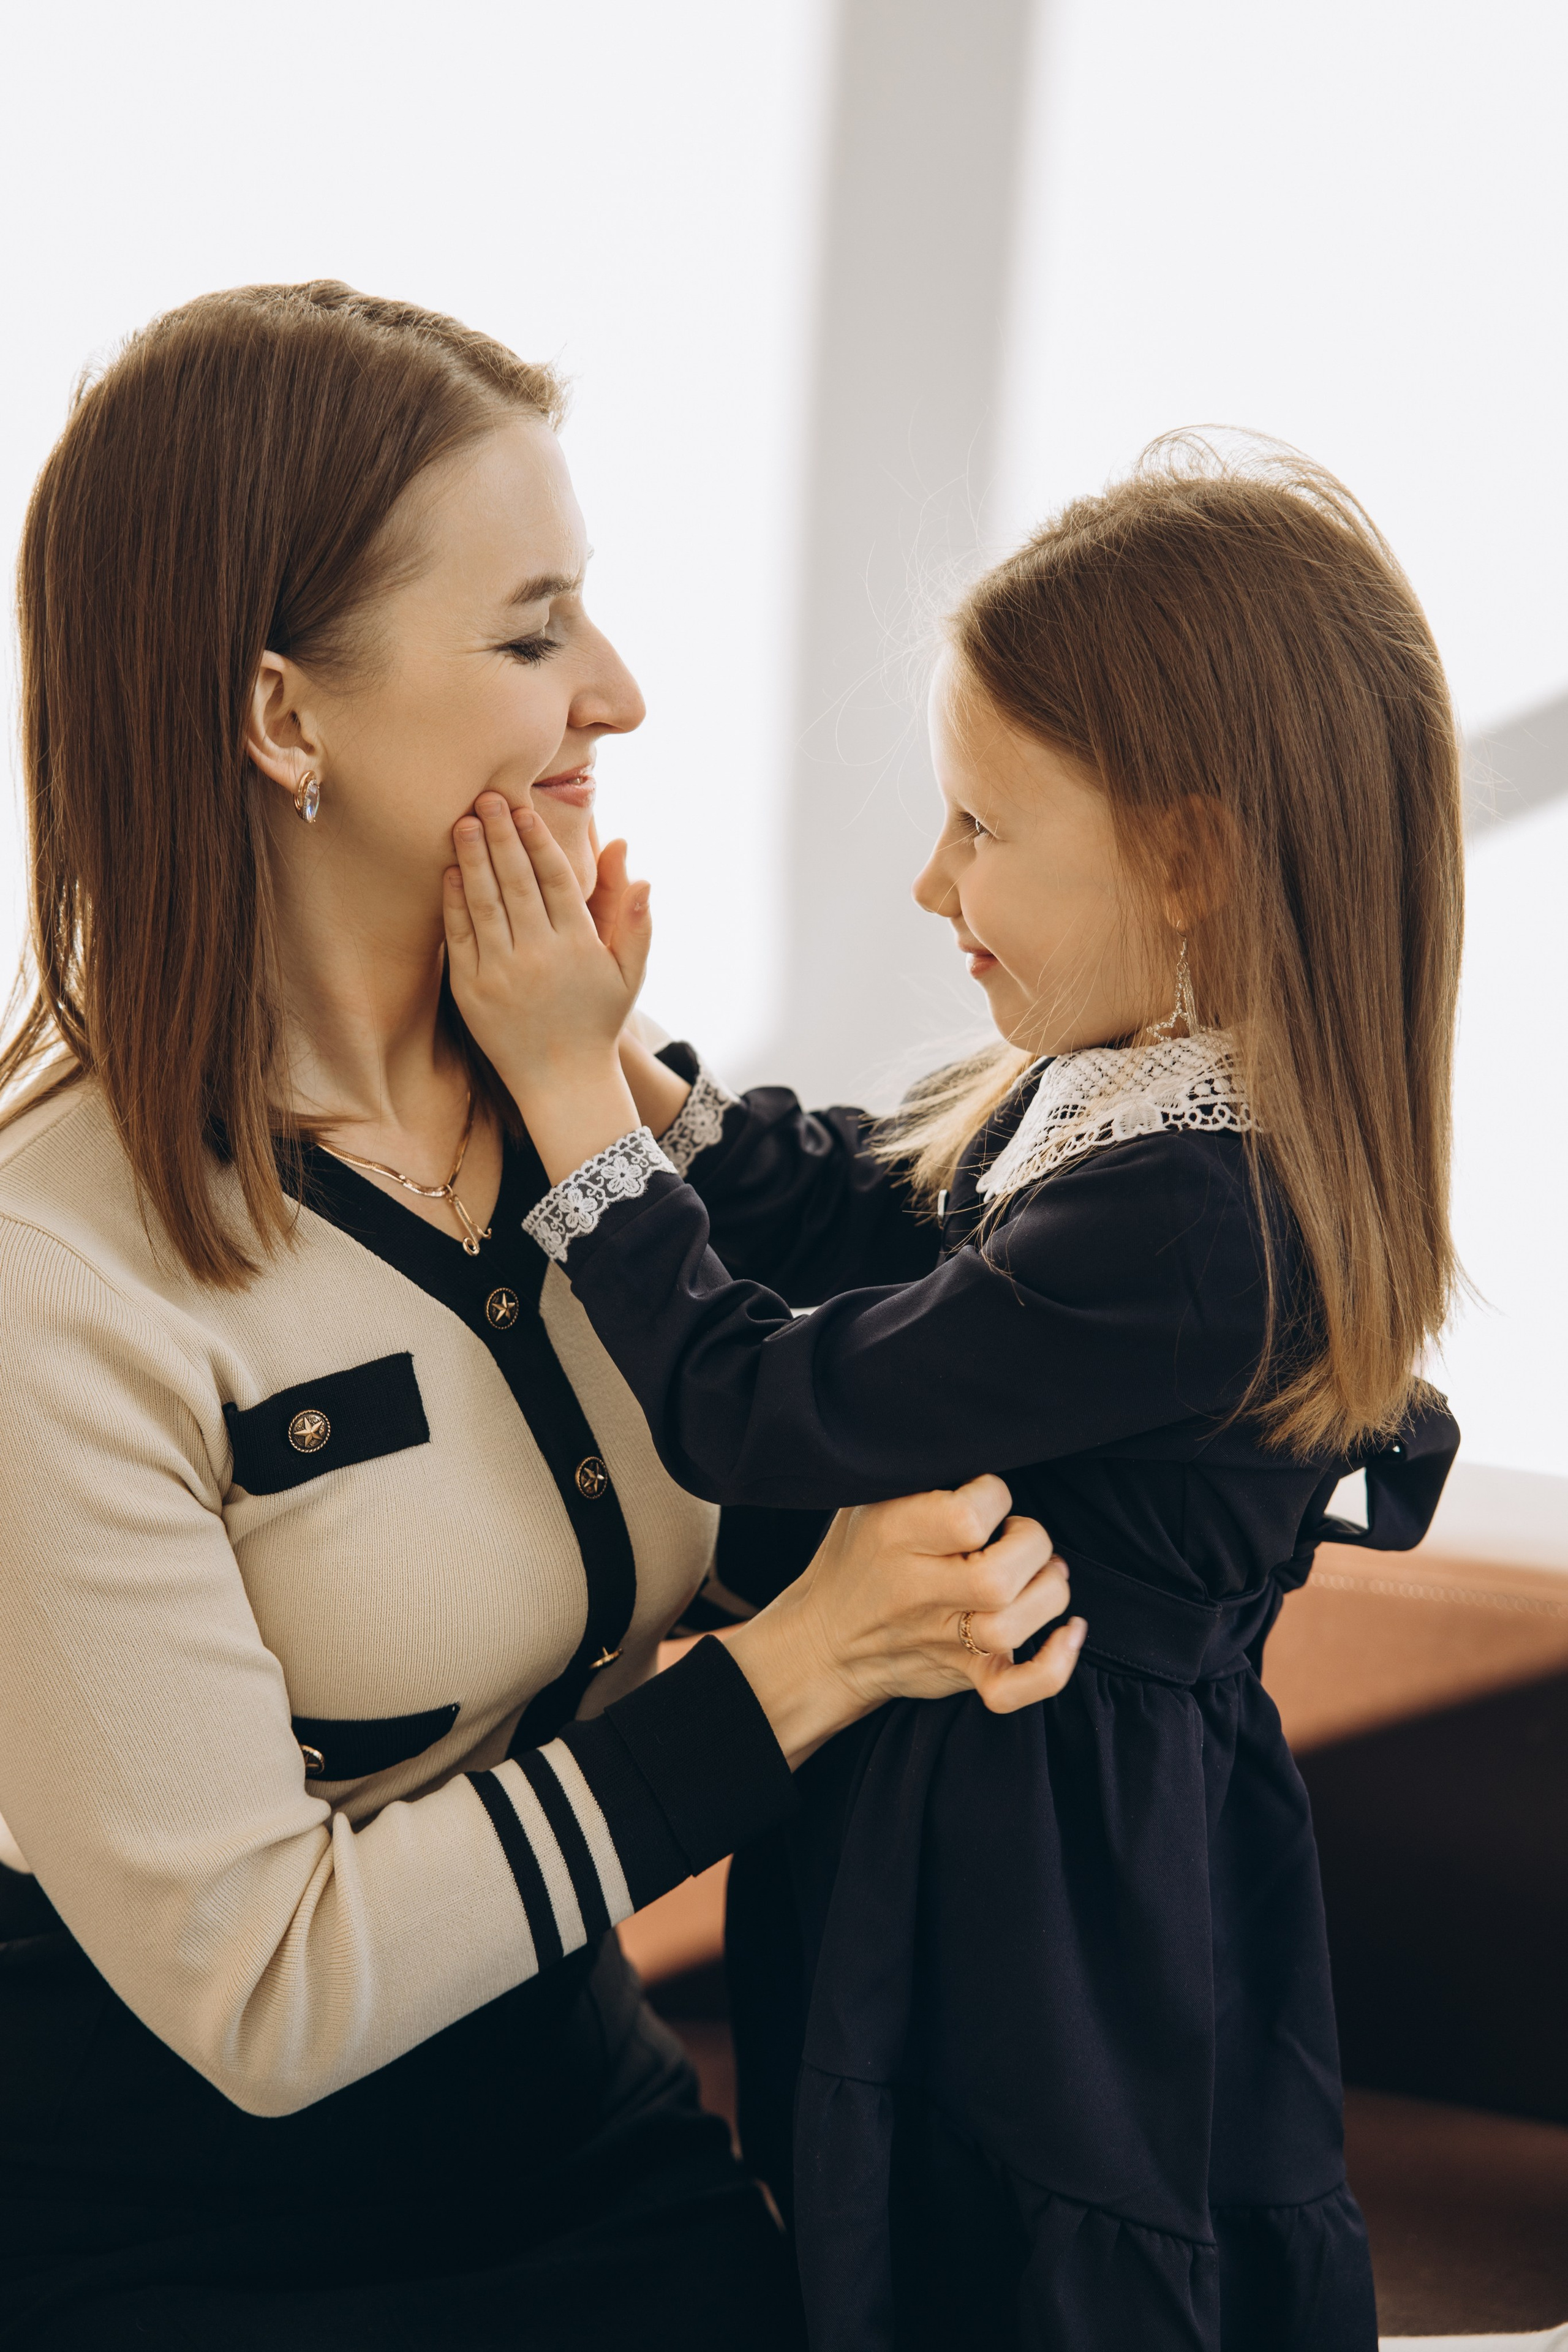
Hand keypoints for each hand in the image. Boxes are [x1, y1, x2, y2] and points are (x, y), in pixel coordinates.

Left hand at [443, 793, 652, 1176]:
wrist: (562, 1082)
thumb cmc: (597, 1022)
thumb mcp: (629, 974)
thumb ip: (636, 922)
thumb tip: (643, 872)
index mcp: (578, 947)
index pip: (556, 880)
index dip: (538, 841)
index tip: (525, 810)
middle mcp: (538, 956)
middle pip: (516, 882)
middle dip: (501, 836)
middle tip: (486, 797)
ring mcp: (501, 973)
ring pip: (484, 903)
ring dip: (472, 858)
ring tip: (464, 822)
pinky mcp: (471, 991)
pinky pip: (461, 937)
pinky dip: (454, 902)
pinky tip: (451, 871)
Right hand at [722, 1476, 1086, 1767]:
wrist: (824, 1642)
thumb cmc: (858, 1559)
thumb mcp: (869, 1501)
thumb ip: (918, 1476)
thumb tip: (982, 1443)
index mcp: (895, 1537)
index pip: (969, 1516)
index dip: (995, 1496)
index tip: (986, 1497)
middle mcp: (918, 1591)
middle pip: (999, 1578)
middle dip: (1031, 1547)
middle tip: (1018, 1537)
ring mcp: (941, 1639)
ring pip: (1013, 1627)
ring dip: (1048, 1594)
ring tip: (1043, 1574)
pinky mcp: (961, 1675)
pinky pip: (1013, 1690)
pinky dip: (1053, 1667)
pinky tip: (1068, 1632)